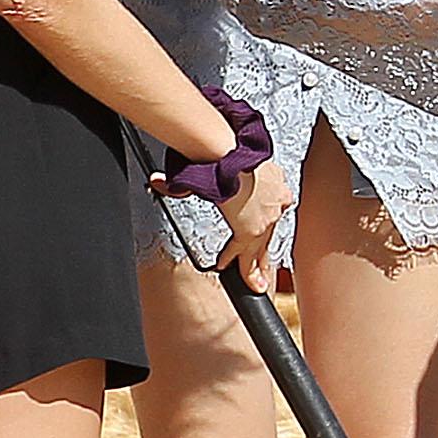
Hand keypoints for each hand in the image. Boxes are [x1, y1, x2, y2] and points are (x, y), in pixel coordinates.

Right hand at [208, 159, 291, 291]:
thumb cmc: (229, 153)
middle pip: (270, 235)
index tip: (260, 232)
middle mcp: (276, 202)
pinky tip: (223, 266)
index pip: (272, 211)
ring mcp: (267, 218)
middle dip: (264, 257)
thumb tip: (161, 180)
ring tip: (253, 284)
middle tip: (262, 277)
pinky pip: (242, 251)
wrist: (230, 155)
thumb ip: (206, 177)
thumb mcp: (225, 164)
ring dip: (254, 267)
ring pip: (261, 248)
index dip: (265, 223)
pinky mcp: (252, 229)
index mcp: (275, 185)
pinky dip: (232, 260)